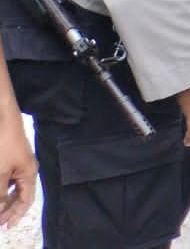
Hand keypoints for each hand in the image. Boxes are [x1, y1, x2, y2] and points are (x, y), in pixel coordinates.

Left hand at [0, 112, 34, 228]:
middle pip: (18, 195)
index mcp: (28, 174)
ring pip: (10, 188)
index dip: (16, 215)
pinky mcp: (8, 158)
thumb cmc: (3, 146)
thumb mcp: (0, 173)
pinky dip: (1, 188)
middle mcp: (25, 170)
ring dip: (2, 199)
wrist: (2, 119)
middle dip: (7, 209)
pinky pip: (6, 179)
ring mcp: (17, 164)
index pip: (26, 200)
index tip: (5, 227)